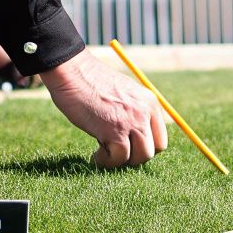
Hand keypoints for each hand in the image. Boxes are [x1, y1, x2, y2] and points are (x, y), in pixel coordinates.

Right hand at [39, 51, 168, 167]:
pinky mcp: (115, 131)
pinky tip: (95, 155)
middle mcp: (145, 112)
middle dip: (132, 158)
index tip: (127, 148)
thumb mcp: (122, 93)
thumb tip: (134, 137)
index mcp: (150, 102)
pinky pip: (118, 159)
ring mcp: (132, 122)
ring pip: (138, 158)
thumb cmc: (90, 82)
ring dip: (119, 162)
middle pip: (151, 151)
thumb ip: (133, 111)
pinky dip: (105, 161)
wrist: (72, 71)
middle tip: (113, 152)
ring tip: (102, 153)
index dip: (143, 148)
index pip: (159, 139)